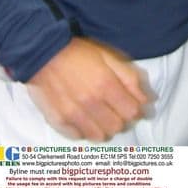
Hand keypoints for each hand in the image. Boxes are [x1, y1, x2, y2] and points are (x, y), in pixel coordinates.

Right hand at [27, 37, 151, 140]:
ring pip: (99, 136)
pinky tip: (82, 117)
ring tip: (97, 114)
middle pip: (117, 126)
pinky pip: (78, 136)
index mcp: (105, 85)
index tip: (130, 104)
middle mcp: (91, 103)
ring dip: (102, 127)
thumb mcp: (107, 56)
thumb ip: (128, 77)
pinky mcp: (58, 120)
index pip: (132, 112)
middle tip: (113, 108)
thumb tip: (145, 99)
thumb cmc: (77, 51)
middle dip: (119, 118)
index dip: (134, 108)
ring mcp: (73, 114)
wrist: (42, 51)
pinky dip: (83, 130)